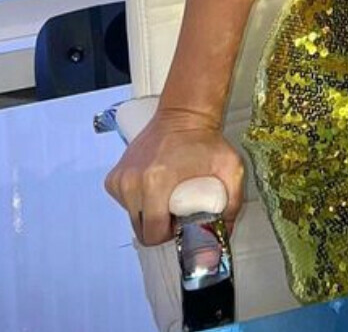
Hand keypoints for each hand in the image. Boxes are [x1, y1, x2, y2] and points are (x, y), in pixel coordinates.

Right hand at [104, 105, 245, 245]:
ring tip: (166, 196)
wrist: (184, 113)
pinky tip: (153, 188)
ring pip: (133, 216)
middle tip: (175, 210)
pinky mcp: (114, 176)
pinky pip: (125, 203)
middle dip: (159, 226)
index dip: (169, 234)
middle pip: (141, 228)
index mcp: (155, 183)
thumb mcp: (230, 168)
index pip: (153, 233)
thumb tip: (224, 233)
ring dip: (148, 214)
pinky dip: (138, 202)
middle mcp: (132, 181)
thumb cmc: (205, 139)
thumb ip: (232, 203)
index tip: (181, 221)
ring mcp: (120, 178)